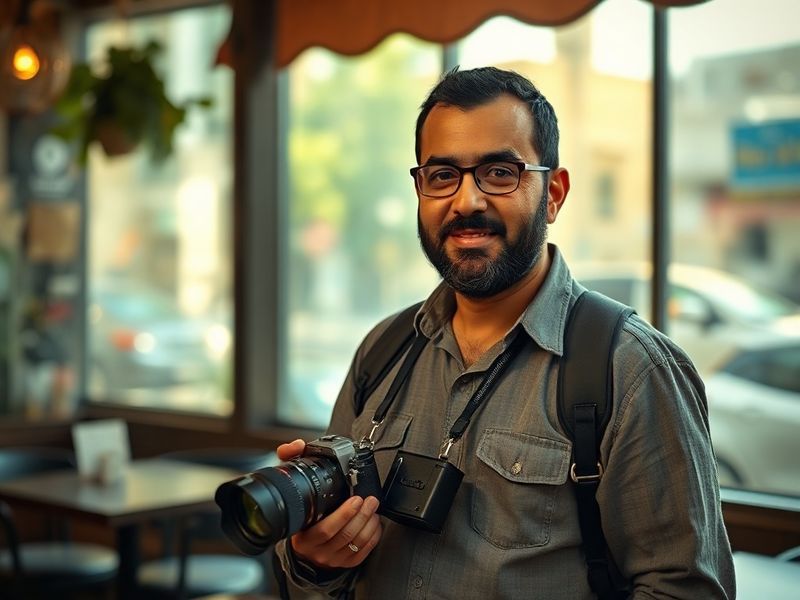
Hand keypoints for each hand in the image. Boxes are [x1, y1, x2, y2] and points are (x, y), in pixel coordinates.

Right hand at [277, 439, 381, 568]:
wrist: (302, 550)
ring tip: (374, 508)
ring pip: (356, 543)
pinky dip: (372, 537)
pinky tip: (375, 524)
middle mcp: (318, 550)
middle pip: (345, 535)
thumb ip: (291, 464)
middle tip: (370, 499)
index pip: (325, 529)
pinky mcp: (344, 564)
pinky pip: (363, 553)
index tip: (356, 499)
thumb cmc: (299, 517)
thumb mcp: (292, 494)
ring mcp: (332, 559)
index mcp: (304, 536)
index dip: (343, 515)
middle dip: (362, 515)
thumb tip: (296, 446)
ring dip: (369, 524)